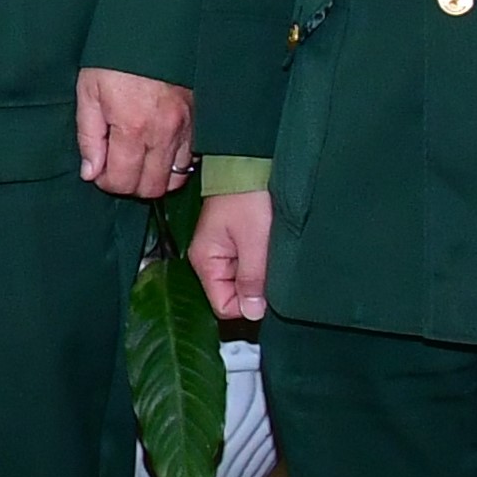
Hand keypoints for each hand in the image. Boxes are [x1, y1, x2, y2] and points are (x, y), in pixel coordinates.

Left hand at [75, 67, 195, 199]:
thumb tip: (91, 172)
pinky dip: (175, 164)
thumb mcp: (89, 91)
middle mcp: (164, 134)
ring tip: (138, 161)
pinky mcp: (200, 121)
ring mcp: (187, 129)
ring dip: (155, 178)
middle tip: (117, 167)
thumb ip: (88, 136)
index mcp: (132, 127)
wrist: (154, 27)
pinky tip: (158, 150)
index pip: (122, 180)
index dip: (106, 182)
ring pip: (176, 179)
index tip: (99, 170)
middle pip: (152, 188)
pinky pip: (192, 160)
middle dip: (131, 184)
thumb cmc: (116, 57)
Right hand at [188, 187, 272, 325]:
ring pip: (245, 280)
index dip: (248, 305)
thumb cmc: (248, 196)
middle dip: (256, 287)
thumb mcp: (254, 241)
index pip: (223, 305)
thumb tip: (253, 313)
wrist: (251, 164)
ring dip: (261, 273)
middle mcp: (210, 258)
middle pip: (234, 294)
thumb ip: (252, 279)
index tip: (267, 292)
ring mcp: (224, 250)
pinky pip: (250, 265)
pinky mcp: (237, 242)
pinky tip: (270, 246)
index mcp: (205, 261)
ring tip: (270, 250)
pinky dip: (263, 261)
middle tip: (270, 264)